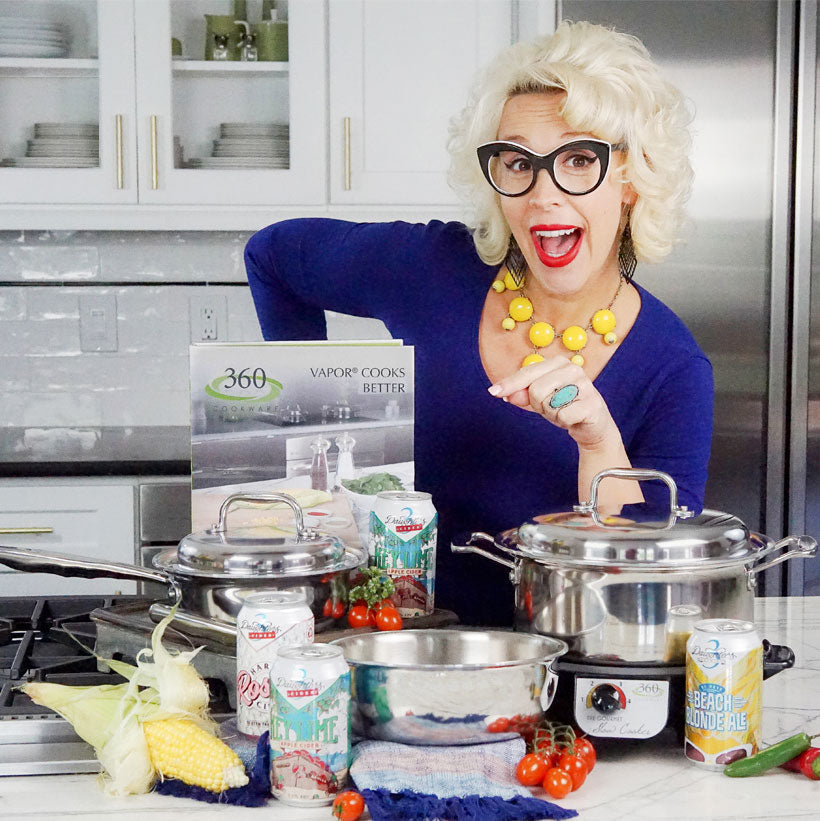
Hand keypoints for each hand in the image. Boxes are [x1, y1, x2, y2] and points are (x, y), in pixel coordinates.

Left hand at [488, 357, 616, 450]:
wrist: (591, 425)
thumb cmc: (563, 406)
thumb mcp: (538, 399)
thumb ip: (521, 394)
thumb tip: (506, 394)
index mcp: (559, 362)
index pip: (527, 373)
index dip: (510, 384)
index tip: (493, 392)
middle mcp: (573, 369)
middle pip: (536, 390)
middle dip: (538, 404)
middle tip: (551, 407)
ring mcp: (586, 385)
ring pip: (549, 403)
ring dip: (552, 414)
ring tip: (563, 411)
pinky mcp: (593, 404)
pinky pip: (563, 416)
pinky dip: (564, 421)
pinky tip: (573, 418)